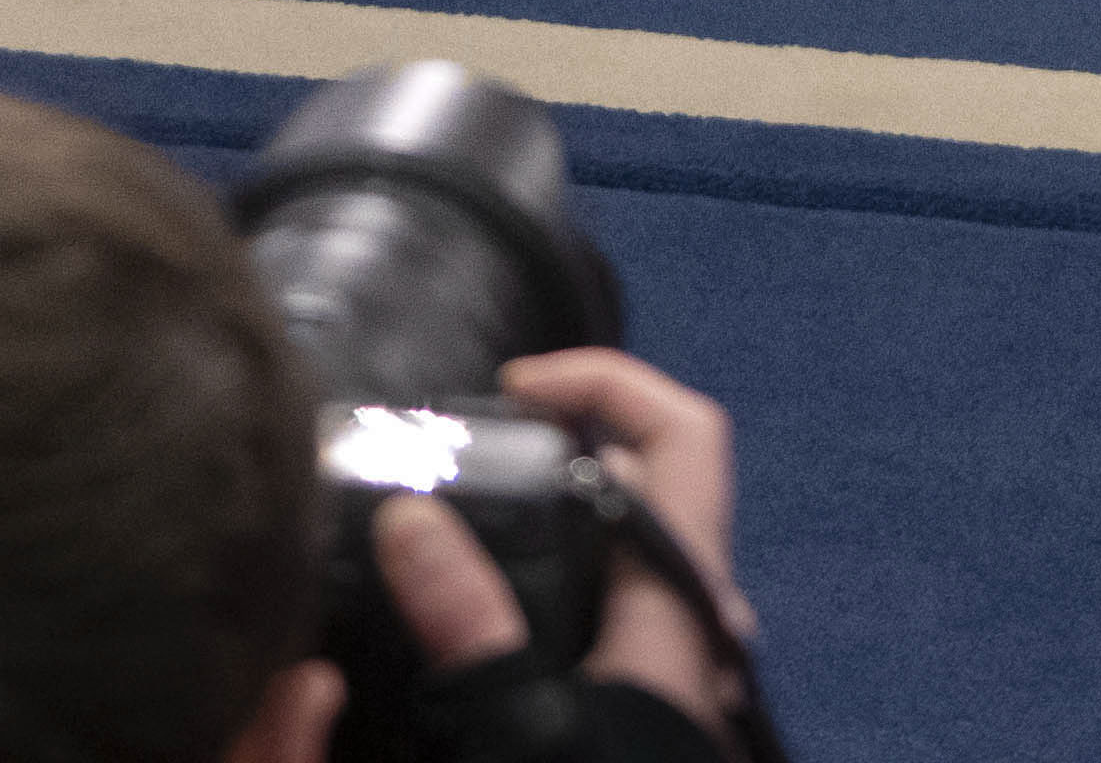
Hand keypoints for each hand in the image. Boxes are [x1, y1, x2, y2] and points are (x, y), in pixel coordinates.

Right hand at [367, 347, 741, 727]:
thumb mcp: (526, 719)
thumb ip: (470, 624)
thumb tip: (409, 518)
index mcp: (685, 595)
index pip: (684, 433)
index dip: (606, 381)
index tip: (516, 385)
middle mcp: (692, 608)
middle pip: (640, 476)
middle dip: (552, 443)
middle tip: (459, 451)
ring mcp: (672, 647)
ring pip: (617, 537)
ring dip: (545, 507)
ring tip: (454, 510)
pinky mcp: (642, 679)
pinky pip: (605, 590)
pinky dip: (550, 562)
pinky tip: (485, 587)